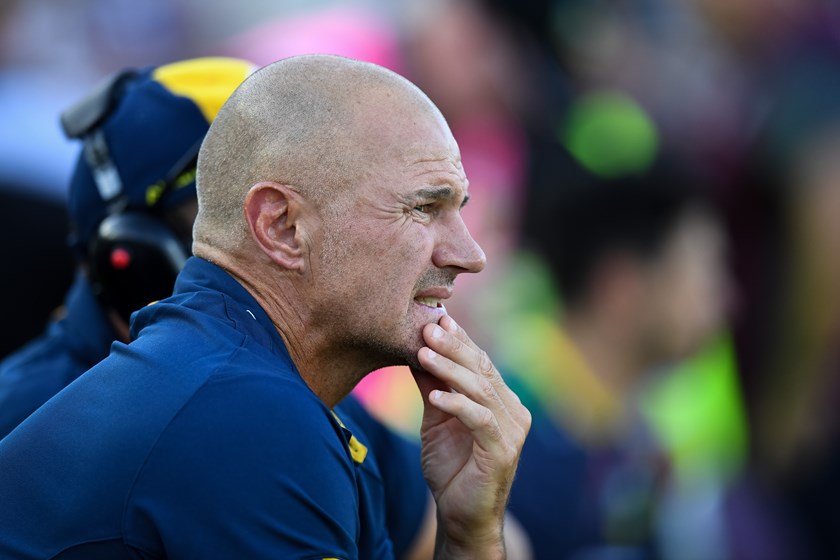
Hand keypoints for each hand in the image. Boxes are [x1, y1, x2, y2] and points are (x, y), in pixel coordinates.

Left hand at [411, 315, 530, 558]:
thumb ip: (432, 387)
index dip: (459, 339)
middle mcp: (512, 411)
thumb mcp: (435, 420)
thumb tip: (416, 350)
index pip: (480, 362)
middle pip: (482, 369)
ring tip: (423, 353)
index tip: (437, 317)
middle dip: (453, 346)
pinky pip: (480, 420)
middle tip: (427, 327)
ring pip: (481, 389)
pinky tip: (436, 395)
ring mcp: (511, 431)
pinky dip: (457, 404)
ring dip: (450, 369)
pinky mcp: (502, 451)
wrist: (460, 516)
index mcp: (500, 400)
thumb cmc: (451, 468)